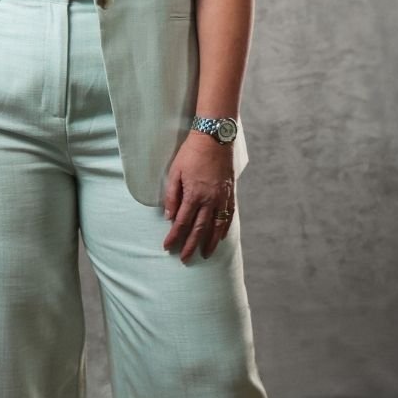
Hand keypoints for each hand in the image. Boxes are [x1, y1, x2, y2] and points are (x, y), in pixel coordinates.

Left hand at [162, 133, 234, 262]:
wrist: (214, 138)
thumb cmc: (191, 153)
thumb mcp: (175, 172)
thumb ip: (172, 196)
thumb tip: (169, 217)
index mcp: (194, 195)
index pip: (181, 223)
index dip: (174, 237)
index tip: (167, 247)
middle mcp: (210, 200)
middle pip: (199, 229)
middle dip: (191, 246)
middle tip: (185, 259)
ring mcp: (222, 198)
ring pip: (217, 226)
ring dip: (210, 243)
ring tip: (205, 254)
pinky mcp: (230, 193)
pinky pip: (228, 215)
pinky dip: (224, 228)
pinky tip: (221, 236)